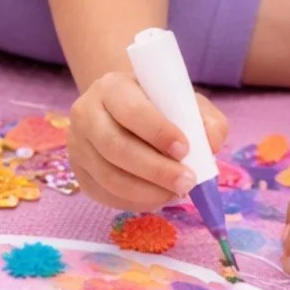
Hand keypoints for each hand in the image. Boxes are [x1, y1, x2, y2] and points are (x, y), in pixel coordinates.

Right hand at [67, 72, 228, 209]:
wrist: (125, 113)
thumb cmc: (159, 106)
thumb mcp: (186, 103)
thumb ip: (205, 120)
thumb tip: (212, 144)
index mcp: (112, 87)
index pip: (130, 110)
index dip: (157, 132)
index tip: (185, 149)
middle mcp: (86, 113)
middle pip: (115, 147)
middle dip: (155, 170)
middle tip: (187, 182)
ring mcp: (77, 145)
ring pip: (109, 176)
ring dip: (147, 191)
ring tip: (176, 192)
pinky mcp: (79, 172)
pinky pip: (104, 194)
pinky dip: (134, 201)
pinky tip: (158, 198)